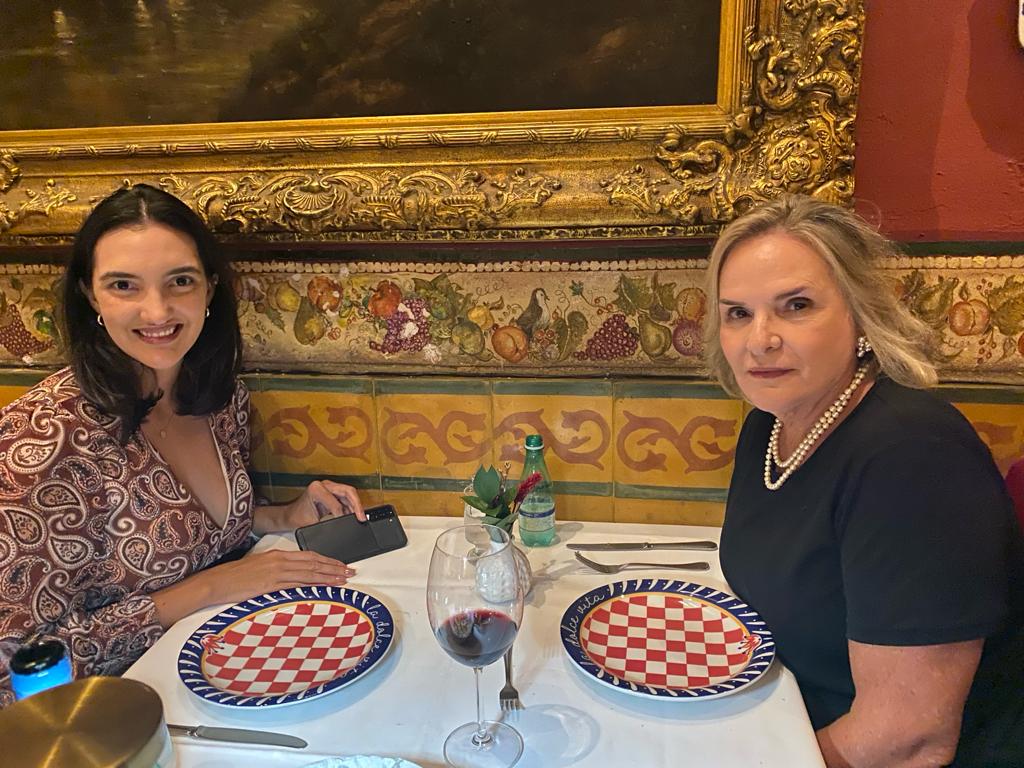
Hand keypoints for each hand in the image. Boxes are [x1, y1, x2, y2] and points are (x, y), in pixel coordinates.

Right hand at [205, 549, 356, 604]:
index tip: (340, 564)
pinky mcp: (271, 584)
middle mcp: (280, 560)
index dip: (327, 559)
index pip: (309, 555)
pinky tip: (324, 588)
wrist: (217, 582)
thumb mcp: (260, 567)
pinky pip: (297, 584)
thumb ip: (277, 569)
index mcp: (278, 555)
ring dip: (329, 576)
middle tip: (350, 571)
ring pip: (309, 572)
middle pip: (314, 562)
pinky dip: (313, 585)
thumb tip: (292, 575)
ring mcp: (276, 572)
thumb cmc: (235, 577)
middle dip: (334, 567)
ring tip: (343, 579)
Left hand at [282, 480, 365, 530]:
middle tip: (362, 517)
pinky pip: (346, 497)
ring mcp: (328, 487)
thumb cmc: (297, 517)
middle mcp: (324, 485)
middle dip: (357, 505)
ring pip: (349, 493)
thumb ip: (327, 522)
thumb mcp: (311, 522)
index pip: (336, 502)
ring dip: (356, 505)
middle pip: (348, 491)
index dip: (343, 514)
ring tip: (361, 517)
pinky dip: (351, 506)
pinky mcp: (332, 492)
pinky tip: (354, 515)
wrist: (290, 515)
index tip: (347, 523)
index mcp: (316, 489)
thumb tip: (342, 524)